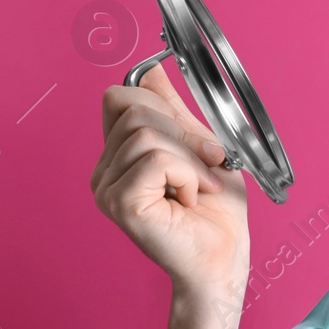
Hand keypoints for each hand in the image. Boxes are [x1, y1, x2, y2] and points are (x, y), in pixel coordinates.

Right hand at [91, 62, 249, 298]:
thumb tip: (151, 70)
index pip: (120, 98)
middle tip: (206, 168)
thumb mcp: (201, 148)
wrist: (224, 259)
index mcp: (118, 155)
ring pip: (147, 134)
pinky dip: (186, 174)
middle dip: (184, 135)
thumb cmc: (217, 213)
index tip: (198, 144)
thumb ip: (174, 110)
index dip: (164, 109)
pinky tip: (189, 199)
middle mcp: (104, 170)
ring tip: (198, 189)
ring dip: (191, 160)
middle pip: (134, 110)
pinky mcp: (119, 202)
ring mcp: (106, 187)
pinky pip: (155, 160)